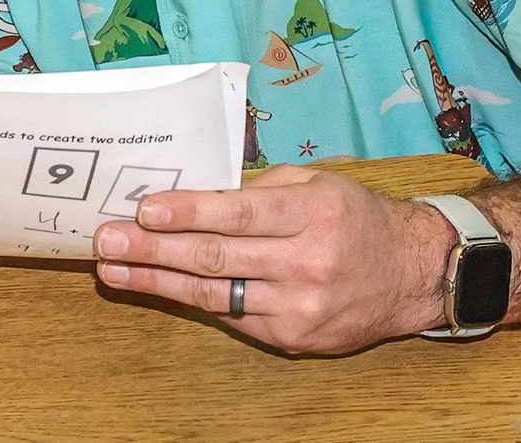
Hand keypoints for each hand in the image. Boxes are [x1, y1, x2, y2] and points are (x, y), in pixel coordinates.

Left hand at [91, 164, 457, 353]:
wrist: (413, 272)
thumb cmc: (355, 218)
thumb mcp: (317, 183)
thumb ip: (258, 188)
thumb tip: (192, 193)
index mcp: (313, 213)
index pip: (238, 214)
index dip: (187, 212)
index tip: (143, 208)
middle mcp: (307, 262)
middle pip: (217, 257)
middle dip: (153, 248)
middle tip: (107, 240)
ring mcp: (301, 306)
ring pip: (216, 294)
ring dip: (158, 282)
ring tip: (115, 270)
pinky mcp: (296, 337)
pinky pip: (235, 316)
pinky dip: (196, 301)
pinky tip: (160, 287)